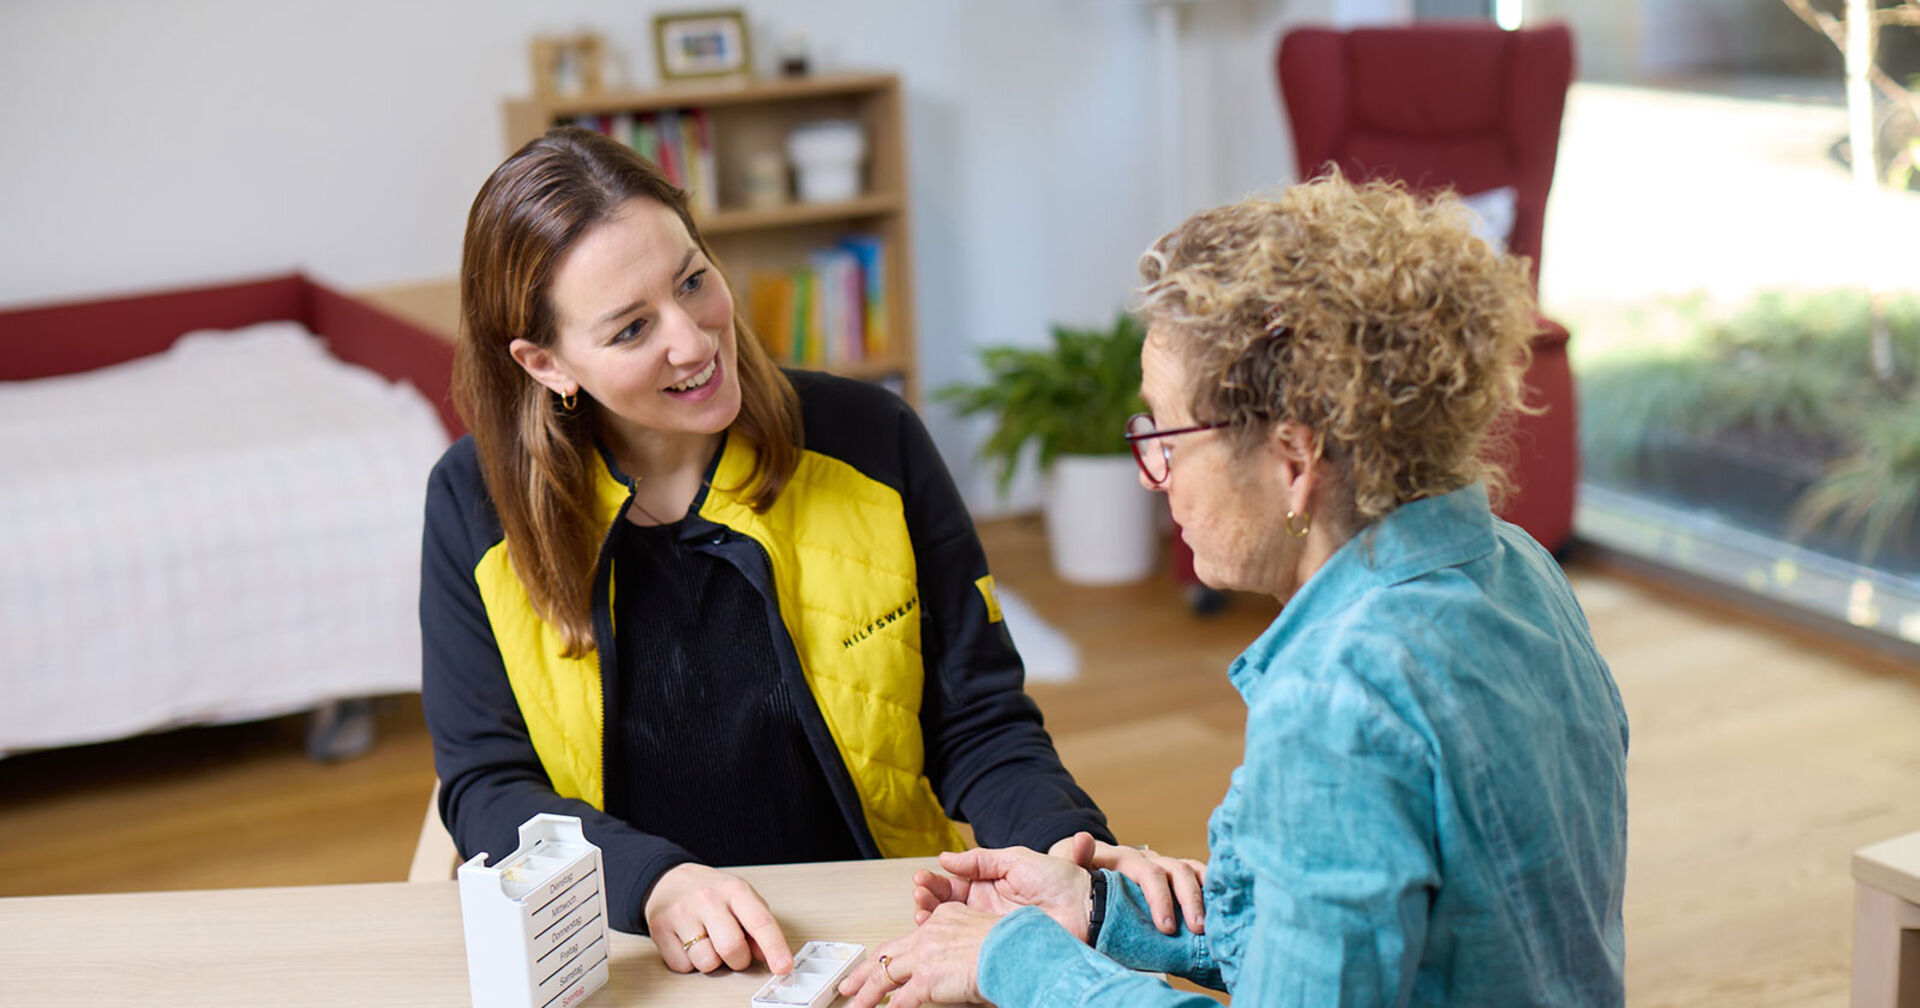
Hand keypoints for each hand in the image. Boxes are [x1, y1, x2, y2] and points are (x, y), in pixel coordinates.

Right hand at [642, 863, 792, 974]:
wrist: (668, 879)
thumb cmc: (710, 892)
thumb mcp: (740, 897)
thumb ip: (757, 924)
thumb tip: (767, 954)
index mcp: (734, 890)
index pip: (760, 922)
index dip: (775, 948)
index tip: (783, 967)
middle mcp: (708, 900)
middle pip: (732, 948)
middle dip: (738, 960)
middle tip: (734, 951)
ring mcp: (682, 914)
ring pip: (707, 962)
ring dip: (712, 961)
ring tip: (708, 942)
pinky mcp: (660, 930)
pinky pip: (683, 966)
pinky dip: (689, 962)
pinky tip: (689, 943)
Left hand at [838, 903, 996, 1007]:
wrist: (1016, 949)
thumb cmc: (1010, 944)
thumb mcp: (981, 935)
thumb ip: (961, 948)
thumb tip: (955, 967)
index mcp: (944, 918)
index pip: (910, 936)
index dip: (894, 952)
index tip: (884, 961)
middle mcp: (930, 933)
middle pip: (887, 953)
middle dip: (864, 971)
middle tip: (849, 983)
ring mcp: (925, 955)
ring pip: (884, 976)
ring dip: (865, 993)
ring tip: (853, 1004)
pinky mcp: (926, 978)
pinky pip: (900, 1000)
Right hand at [911, 840, 1092, 940]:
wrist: (1085, 908)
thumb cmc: (1058, 880)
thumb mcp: (1016, 860)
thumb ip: (980, 860)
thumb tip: (945, 858)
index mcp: (989, 885)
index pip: (952, 885)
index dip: (934, 883)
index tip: (920, 879)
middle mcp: (985, 908)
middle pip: (945, 906)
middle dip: (927, 899)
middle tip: (918, 894)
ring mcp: (988, 928)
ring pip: (950, 926)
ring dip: (931, 917)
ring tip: (921, 910)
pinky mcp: (995, 947)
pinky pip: (965, 945)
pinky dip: (946, 940)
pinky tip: (934, 931)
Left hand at [1049, 831, 1208, 933]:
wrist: (1088, 862)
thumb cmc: (1080, 869)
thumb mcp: (1070, 861)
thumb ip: (1077, 855)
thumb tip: (1082, 840)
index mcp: (1127, 859)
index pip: (1149, 874)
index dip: (1160, 899)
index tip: (1166, 927)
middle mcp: (1151, 860)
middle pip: (1178, 872)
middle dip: (1191, 900)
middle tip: (1198, 929)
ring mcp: (1166, 866)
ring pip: (1193, 872)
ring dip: (1206, 896)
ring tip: (1215, 924)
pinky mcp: (1175, 877)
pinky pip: (1199, 878)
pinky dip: (1212, 892)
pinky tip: (1221, 913)